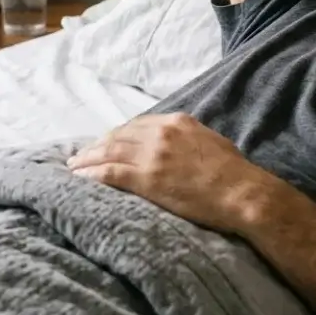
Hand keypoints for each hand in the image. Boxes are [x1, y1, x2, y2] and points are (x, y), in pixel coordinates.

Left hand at [67, 113, 277, 234]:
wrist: (241, 192)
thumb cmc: (233, 173)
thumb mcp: (210, 142)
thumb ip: (187, 139)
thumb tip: (178, 147)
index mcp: (177, 122)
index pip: (136, 124)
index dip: (117, 134)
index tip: (106, 143)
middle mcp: (161, 133)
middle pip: (118, 135)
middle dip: (97, 145)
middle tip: (81, 155)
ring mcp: (152, 155)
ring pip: (108, 152)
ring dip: (87, 159)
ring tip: (74, 167)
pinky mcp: (147, 178)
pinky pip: (109, 173)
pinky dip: (91, 174)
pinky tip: (80, 179)